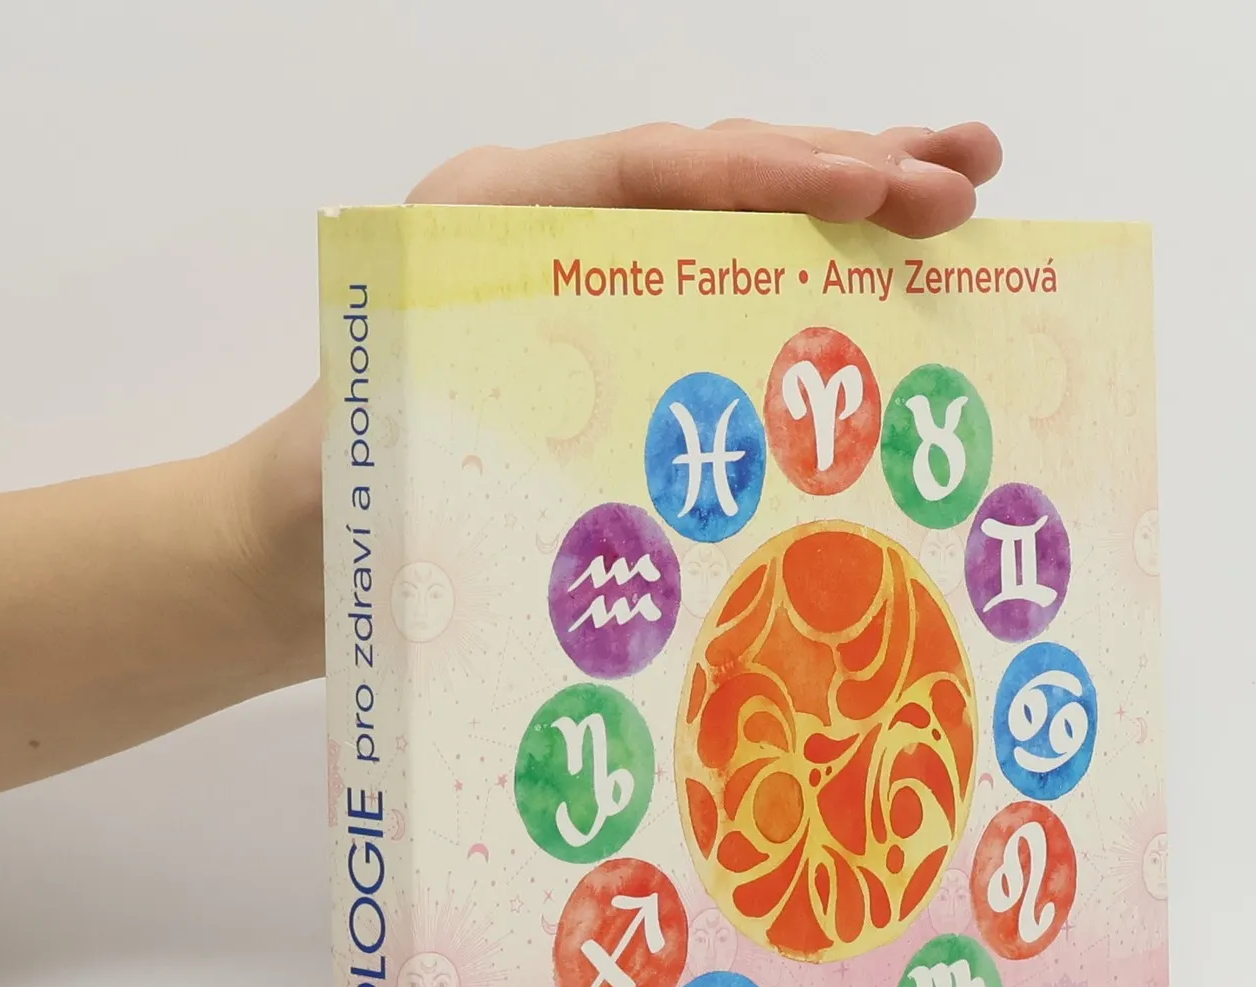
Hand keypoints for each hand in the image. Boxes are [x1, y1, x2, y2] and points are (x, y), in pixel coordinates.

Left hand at [242, 117, 1000, 674]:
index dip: (773, 175)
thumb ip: (453, 412)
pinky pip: (727, 289)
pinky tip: (891, 281)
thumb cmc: (325, 501)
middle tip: (966, 177)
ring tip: (965, 186)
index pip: (655, 173)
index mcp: (492, 222)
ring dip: (851, 201)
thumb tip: (570, 435)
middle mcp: (550, 229)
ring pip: (737, 220)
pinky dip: (812, 278)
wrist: (289, 548)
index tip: (875, 189)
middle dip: (847, 168)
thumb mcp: (375, 451)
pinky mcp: (617, 338)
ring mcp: (590, 279)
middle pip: (717, 174)